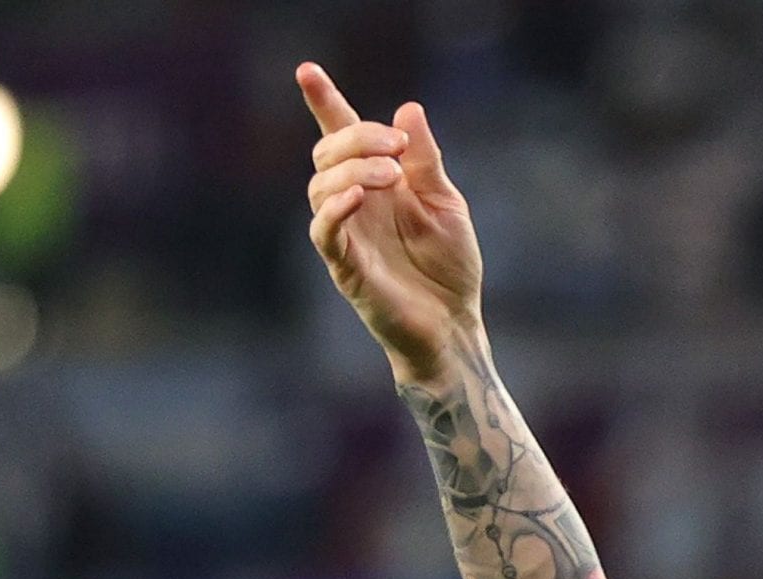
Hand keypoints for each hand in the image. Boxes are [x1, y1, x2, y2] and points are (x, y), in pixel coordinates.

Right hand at [296, 62, 482, 382]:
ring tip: (390, 175)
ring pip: (320, 185)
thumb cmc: (449, 266)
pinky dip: (336, 206)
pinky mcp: (345, 267)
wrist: (454, 323)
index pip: (341, 135)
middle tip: (397, 146)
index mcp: (376, 184)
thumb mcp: (445, 202)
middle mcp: (354, 204)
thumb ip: (425, 160)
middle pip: (326, 152)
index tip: (307, 70)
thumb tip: (408, 109)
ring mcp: (345, 234)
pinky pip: (324, 230)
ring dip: (353, 168)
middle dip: (357, 137)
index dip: (324, 103)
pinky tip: (359, 194)